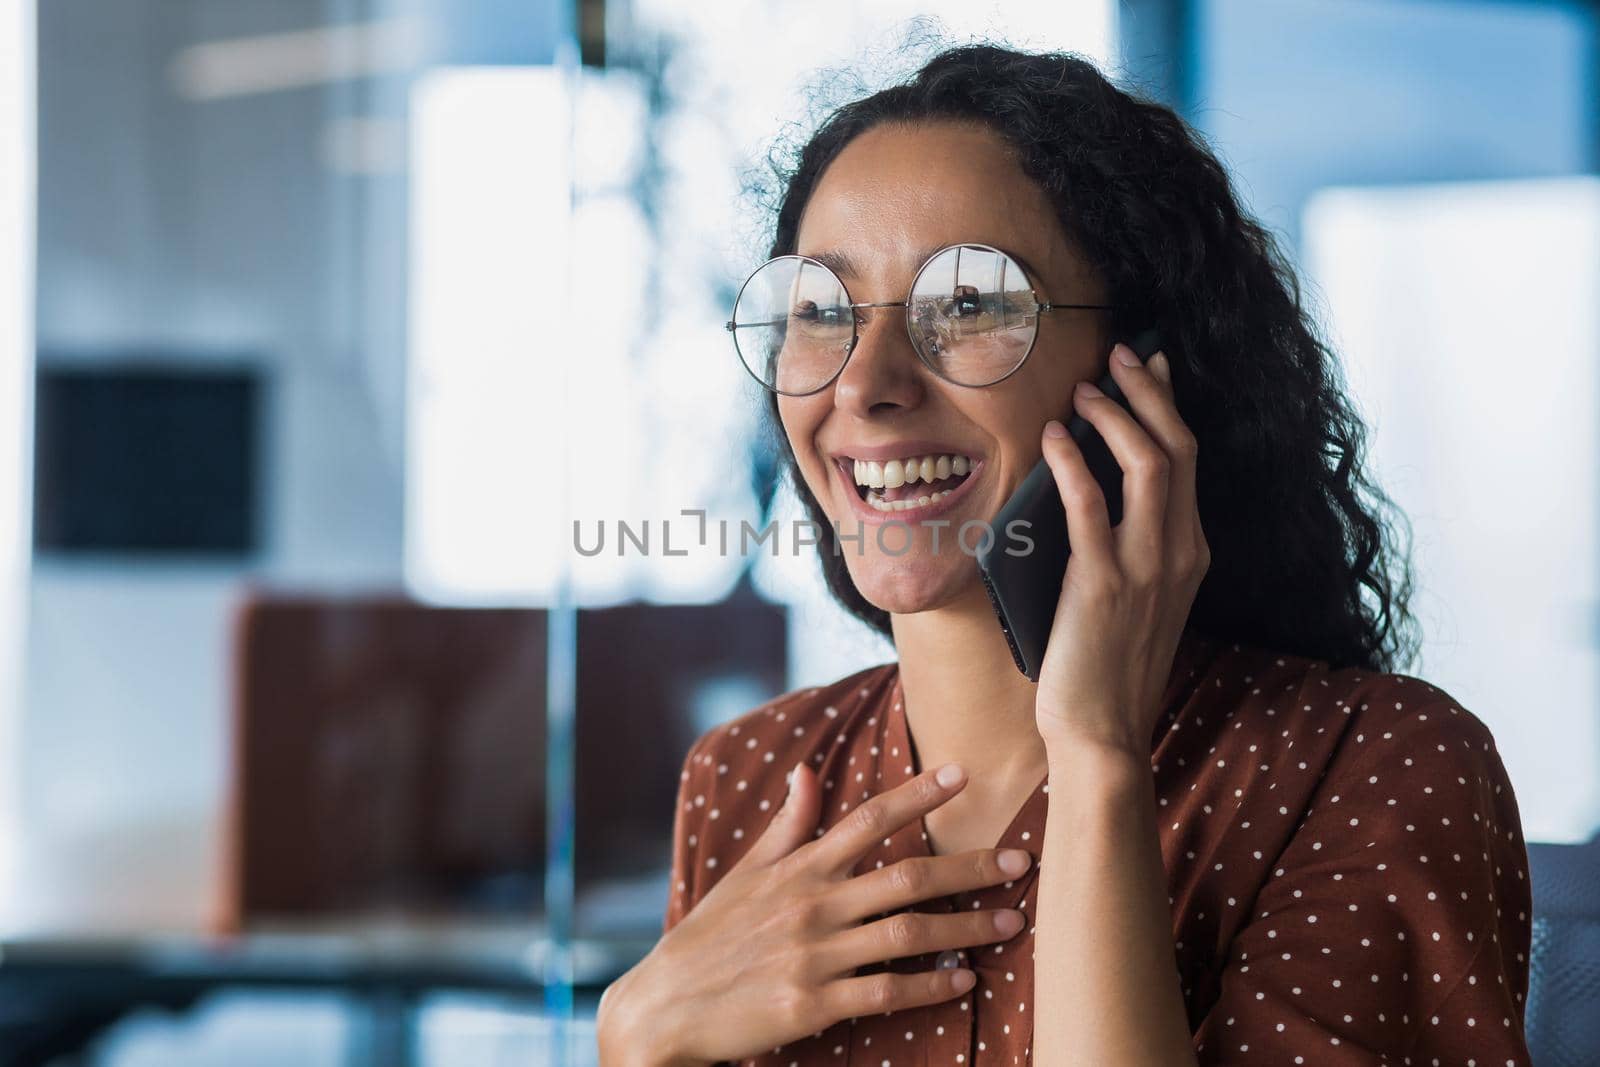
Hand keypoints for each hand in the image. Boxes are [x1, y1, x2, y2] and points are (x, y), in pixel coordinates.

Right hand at [600, 761, 1032, 1064]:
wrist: (664, 1006)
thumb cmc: (709, 937)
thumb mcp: (744, 873)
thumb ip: (787, 825)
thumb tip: (806, 770)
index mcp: (798, 868)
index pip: (868, 819)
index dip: (918, 794)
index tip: (963, 773)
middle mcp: (811, 904)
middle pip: (907, 877)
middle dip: (970, 867)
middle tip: (1020, 860)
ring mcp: (813, 956)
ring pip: (907, 935)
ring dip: (966, 929)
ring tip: (1011, 922)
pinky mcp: (812, 1005)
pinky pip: (885, 992)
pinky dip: (930, 987)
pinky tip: (964, 981)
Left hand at [1032, 345, 1208, 756]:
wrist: (1101, 732)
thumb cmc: (1103, 665)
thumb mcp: (1133, 597)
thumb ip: (1126, 544)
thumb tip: (1088, 481)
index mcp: (1191, 553)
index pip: (1187, 459)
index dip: (1168, 405)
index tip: (1148, 365)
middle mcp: (1180, 552)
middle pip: (1176, 447)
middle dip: (1147, 391)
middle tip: (1116, 355)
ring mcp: (1147, 567)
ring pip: (1148, 463)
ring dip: (1114, 414)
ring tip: (1084, 387)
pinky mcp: (1104, 584)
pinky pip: (1090, 505)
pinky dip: (1074, 461)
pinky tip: (1055, 436)